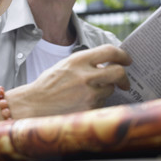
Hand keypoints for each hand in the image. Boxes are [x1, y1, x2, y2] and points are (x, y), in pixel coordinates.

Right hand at [8, 44, 131, 116]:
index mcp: (78, 60)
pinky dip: (96, 103)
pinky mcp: (89, 109)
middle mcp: (85, 75)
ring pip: (110, 89)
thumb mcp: (66, 65)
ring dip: (105, 91)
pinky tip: (82, 103)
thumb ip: (86, 63)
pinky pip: (102, 104)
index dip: (122, 55)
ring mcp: (89, 94)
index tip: (127, 60)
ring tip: (88, 93)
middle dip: (124, 77)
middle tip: (124, 82)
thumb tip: (108, 65)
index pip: (109, 51)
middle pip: (118, 72)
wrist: (33, 105)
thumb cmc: (49, 84)